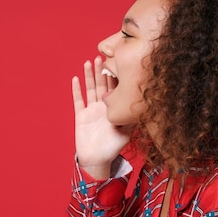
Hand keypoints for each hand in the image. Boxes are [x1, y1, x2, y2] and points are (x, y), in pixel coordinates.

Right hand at [72, 56, 130, 178]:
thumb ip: (131, 118)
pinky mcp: (80, 115)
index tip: (117, 63)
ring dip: (89, 76)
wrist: (97, 159)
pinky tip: (76, 78)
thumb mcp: (127, 131)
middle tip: (102, 56)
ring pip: (90, 89)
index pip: (115, 89)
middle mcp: (102, 107)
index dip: (115, 76)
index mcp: (113, 109)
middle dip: (101, 71)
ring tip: (89, 62)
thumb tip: (141, 105)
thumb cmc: (113, 147)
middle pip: (101, 85)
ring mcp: (90, 110)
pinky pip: (78, 100)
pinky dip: (76, 89)